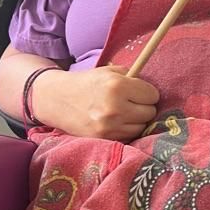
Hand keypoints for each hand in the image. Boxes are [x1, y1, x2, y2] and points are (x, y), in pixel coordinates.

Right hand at [32, 65, 159, 141]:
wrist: (57, 99)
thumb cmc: (87, 83)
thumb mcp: (109, 71)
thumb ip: (132, 77)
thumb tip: (152, 90)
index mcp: (117, 86)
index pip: (152, 95)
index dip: (148, 93)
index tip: (140, 92)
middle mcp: (115, 107)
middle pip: (150, 112)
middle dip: (144, 107)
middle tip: (132, 103)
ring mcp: (109, 126)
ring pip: (141, 127)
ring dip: (136, 120)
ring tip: (123, 113)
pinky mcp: (104, 138)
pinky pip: (129, 136)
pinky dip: (126, 130)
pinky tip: (116, 122)